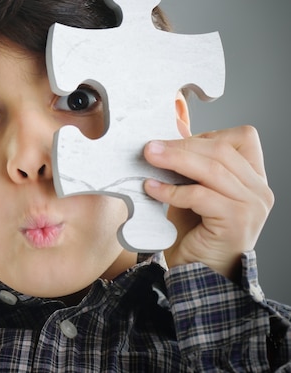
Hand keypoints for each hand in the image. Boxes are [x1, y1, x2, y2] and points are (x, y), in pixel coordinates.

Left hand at [143, 126, 273, 280]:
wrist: (198, 273)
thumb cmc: (194, 231)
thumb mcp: (192, 190)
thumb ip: (188, 166)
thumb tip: (162, 138)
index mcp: (253, 178)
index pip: (241, 138)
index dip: (205, 135)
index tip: (173, 141)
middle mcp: (259, 190)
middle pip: (222, 150)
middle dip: (181, 145)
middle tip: (150, 146)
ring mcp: (252, 206)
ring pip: (212, 169)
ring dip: (175, 160)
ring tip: (148, 158)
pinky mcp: (236, 221)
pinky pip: (201, 195)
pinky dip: (172, 190)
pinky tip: (152, 188)